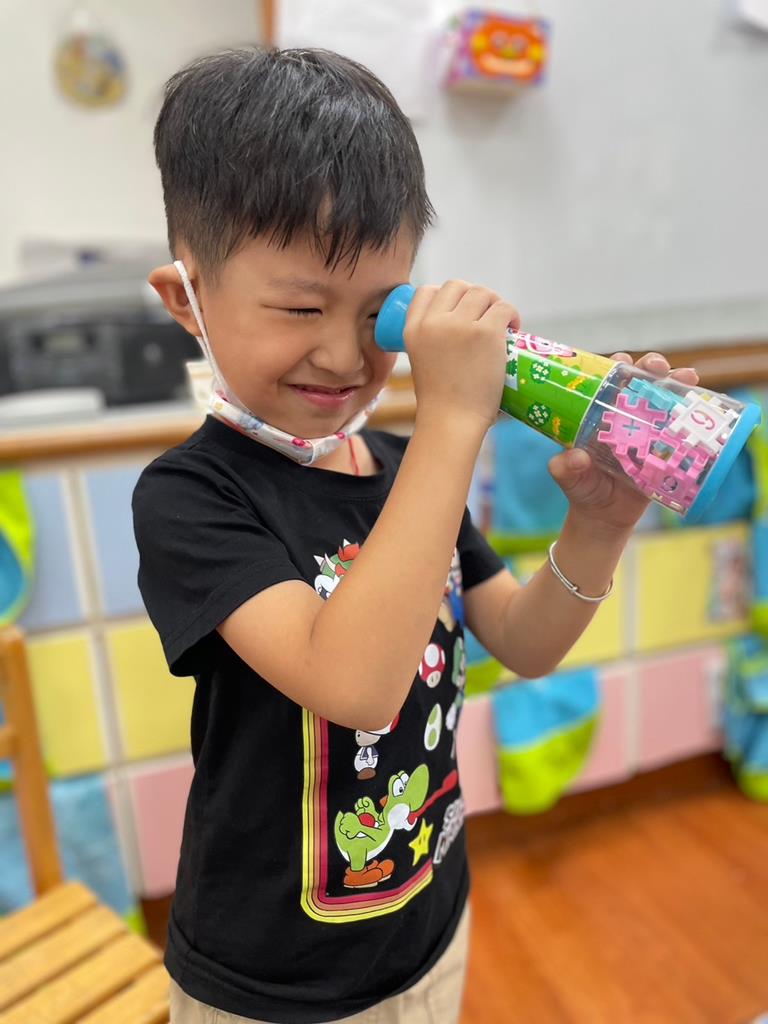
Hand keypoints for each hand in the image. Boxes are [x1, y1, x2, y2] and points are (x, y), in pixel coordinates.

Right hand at [406, 280, 518, 434]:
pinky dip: (512, 315)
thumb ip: (434, 343)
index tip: (462, 310)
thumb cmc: (441, 403)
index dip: (448, 296)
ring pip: (482, 293)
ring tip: (502, 324)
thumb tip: (462, 332)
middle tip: (486, 317)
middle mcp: (433, 323)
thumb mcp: (424, 363)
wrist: (451, 422)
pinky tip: (514, 330)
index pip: (427, 291)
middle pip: (457, 286)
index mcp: (413, 330)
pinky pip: (504, 308)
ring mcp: (459, 325)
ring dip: (495, 304)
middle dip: (474, 296)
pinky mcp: (486, 333)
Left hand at [548, 353, 699, 533]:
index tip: (622, 361)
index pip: (607, 382)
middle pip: (639, 382)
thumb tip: (573, 459)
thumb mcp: (570, 480)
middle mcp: (623, 416)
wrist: (605, 517)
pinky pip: (679, 425)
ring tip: (685, 376)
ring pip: (663, 398)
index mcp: (598, 416)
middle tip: (655, 366)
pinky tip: (700, 401)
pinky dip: (690, 412)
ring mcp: (647, 429)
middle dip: (650, 366)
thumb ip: (566, 469)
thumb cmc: (583, 491)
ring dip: (675, 381)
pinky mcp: (664, 446)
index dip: (615, 366)